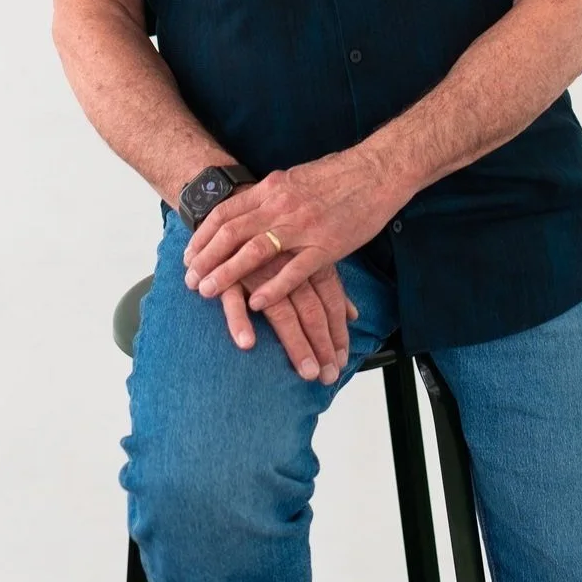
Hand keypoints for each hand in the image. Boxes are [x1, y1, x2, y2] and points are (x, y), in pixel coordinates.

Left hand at [183, 147, 403, 312]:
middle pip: (231, 233)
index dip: (202, 236)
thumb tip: (252, 207)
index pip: (225, 212)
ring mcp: (303, 225)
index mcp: (273, 188)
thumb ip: (273, 195)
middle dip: (205, 259)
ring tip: (207, 292)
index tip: (189, 255)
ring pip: (254, 251)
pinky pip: (294, 270)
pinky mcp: (327, 245)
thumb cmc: (341, 174)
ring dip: (227, 273)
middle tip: (190, 279)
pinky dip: (272, 287)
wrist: (379, 170)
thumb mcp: (297, 178)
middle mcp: (281, 205)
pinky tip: (255, 302)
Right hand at [214, 250, 359, 383]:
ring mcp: (259, 270)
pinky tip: (248, 343)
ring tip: (307, 371)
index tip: (341, 361)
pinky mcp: (228, 273)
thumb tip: (353, 314)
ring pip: (282, 311)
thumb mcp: (305, 254)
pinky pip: (234, 300)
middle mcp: (288, 267)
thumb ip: (329, 285)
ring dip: (296, 343)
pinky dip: (240, 321)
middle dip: (322, 345)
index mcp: (308, 261)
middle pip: (312, 311)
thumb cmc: (274, 236)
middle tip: (327, 375)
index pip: (330, 301)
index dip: (337, 332)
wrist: (235, 206)